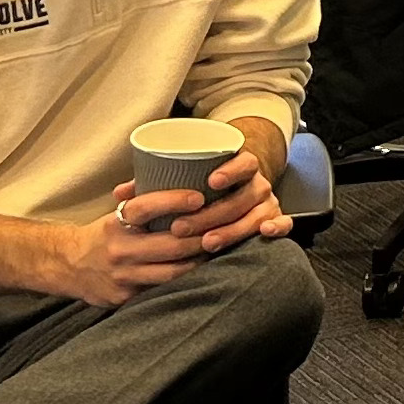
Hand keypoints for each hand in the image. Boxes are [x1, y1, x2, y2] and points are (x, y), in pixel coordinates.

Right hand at [45, 205, 215, 308]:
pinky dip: (185, 281)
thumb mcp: (116, 213)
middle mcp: (119, 249)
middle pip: (170, 245)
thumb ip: (143, 197)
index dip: (174, 201)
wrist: (67, 265)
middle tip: (223, 227)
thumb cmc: (105, 233)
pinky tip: (202, 272)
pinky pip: (163, 290)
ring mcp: (123, 276)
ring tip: (218, 249)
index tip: (199, 197)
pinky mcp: (126, 297)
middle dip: (200, 237)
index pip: (144, 208)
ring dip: (199, 261)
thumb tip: (177, 169)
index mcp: (116, 223)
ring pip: (172, 272)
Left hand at [132, 145, 288, 256]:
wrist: (235, 192)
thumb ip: (155, 186)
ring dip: (233, 229)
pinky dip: (278, 228)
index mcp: (237, 166)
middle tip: (183, 228)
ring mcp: (267, 203)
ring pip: (257, 214)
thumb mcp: (183, 182)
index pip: (243, 161)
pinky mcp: (274, 220)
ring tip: (206, 242)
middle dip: (213, 213)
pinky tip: (263, 235)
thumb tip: (120, 194)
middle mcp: (256, 183)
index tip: (212, 180)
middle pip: (243, 195)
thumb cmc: (200, 189)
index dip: (231, 170)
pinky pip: (283, 224)